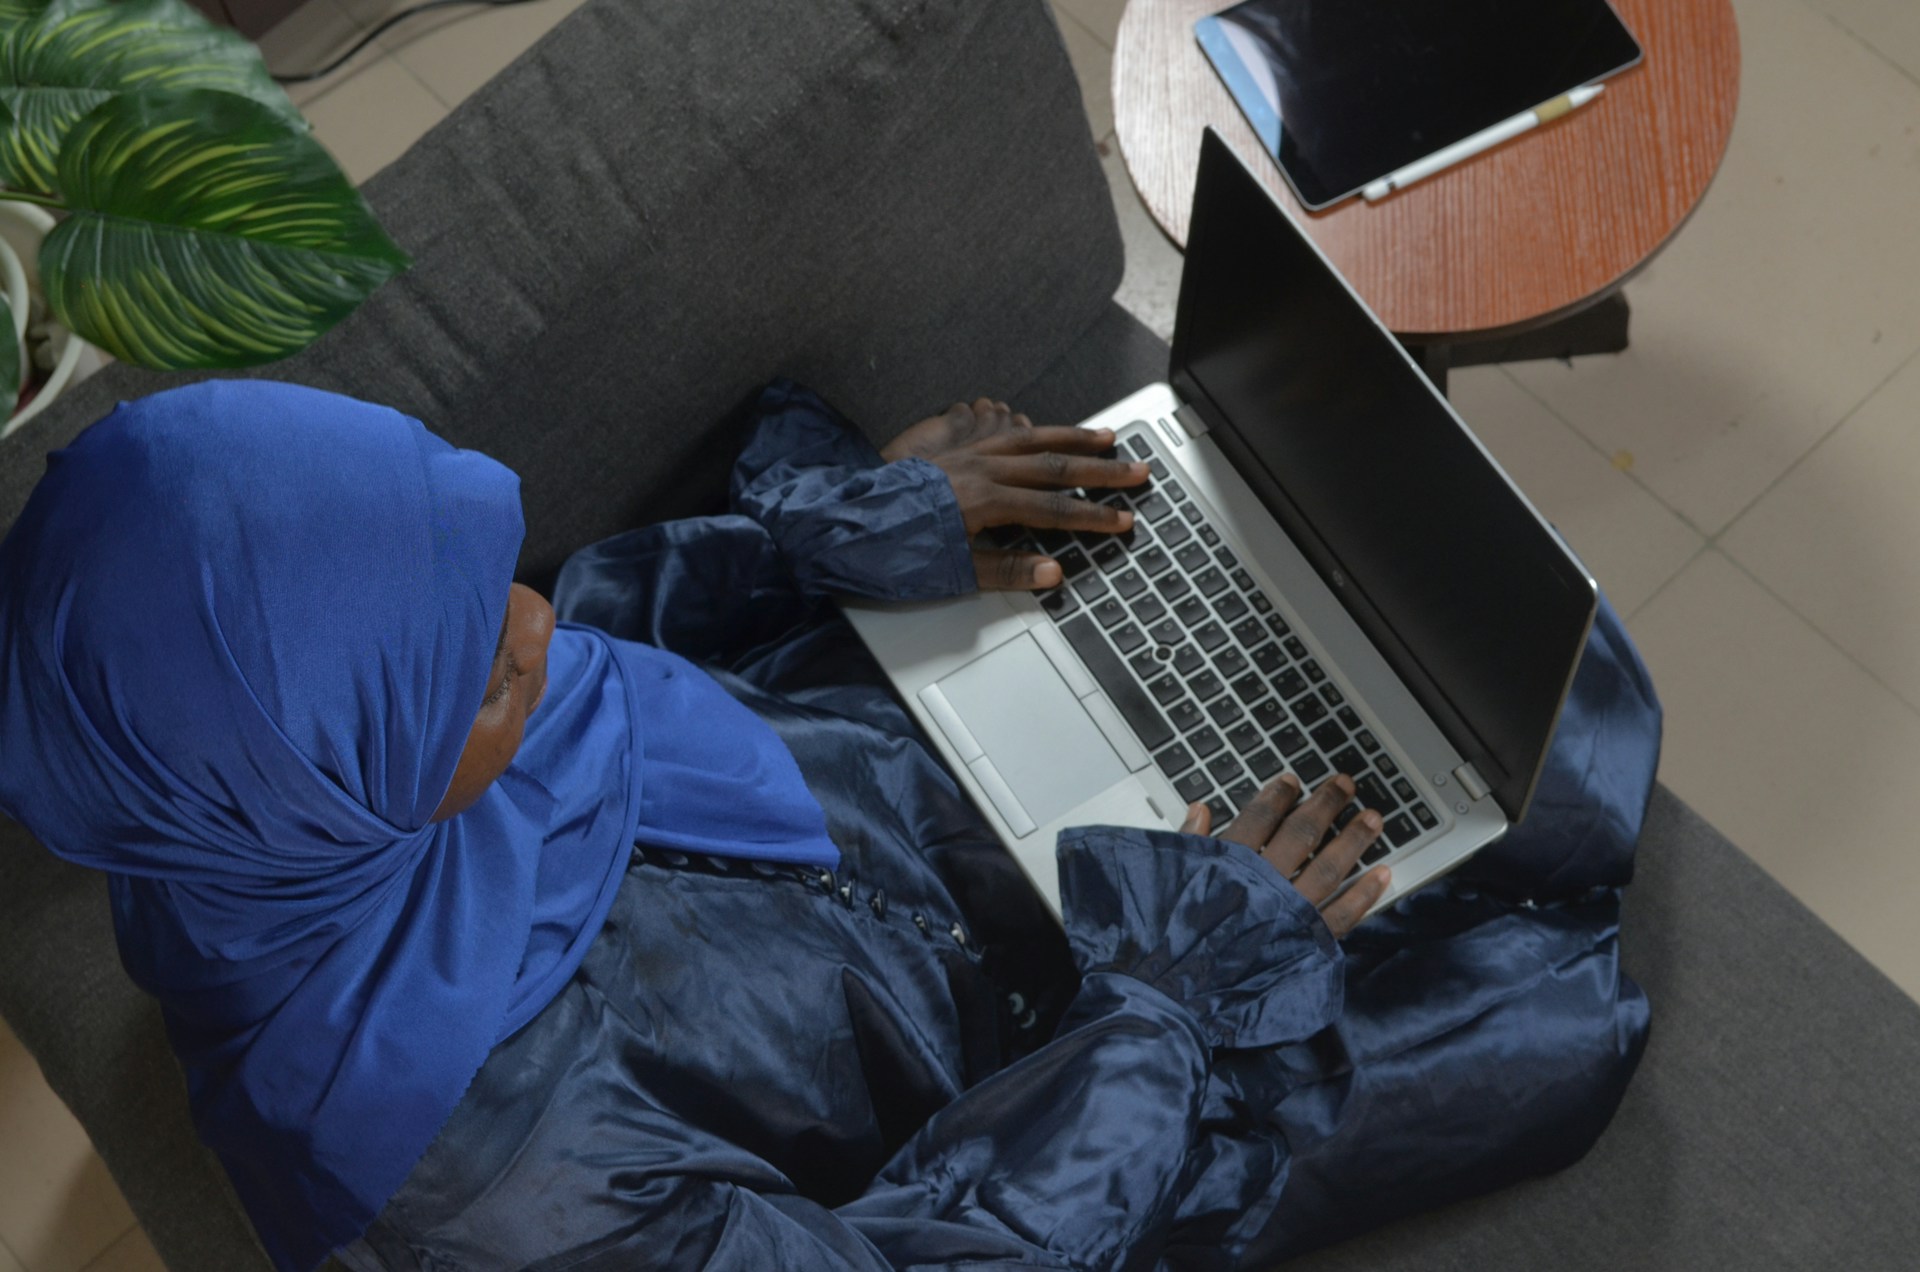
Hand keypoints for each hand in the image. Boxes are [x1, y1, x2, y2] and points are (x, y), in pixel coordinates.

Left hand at [880, 398, 1148, 590]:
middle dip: (1101, 470)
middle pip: (1053, 465)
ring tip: (1105, 436)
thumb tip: (1054, 571)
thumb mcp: (950, 572)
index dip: (1094, 517)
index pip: (1054, 511)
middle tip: (1138, 470)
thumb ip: (1005, 571)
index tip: (1124, 520)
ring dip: (1071, 436)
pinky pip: (993, 424)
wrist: (838, 520)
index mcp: (985, 501)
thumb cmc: (890, 551)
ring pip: (1030, 436)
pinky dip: (1022, 423)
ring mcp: (963, 450)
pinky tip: (1034, 422)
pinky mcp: (945, 443)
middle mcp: (980, 467)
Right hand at [1180, 772, 1391, 936]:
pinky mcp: (1304, 944)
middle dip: (1326, 805)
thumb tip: (1199, 810)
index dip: (1278, 796)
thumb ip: (1190, 844)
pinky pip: (1341, 916)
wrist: (1180, 994)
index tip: (1292, 782)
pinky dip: (1364, 894)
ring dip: (1354, 840)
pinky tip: (1383, 873)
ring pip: (1329, 868)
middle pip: (1301, 834)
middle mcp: (1264, 884)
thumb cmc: (1171, 942)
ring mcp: (1288, 914)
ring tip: (1373, 818)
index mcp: (1229, 866)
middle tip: (1345, 785)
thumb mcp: (1172, 881)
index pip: (1259, 819)